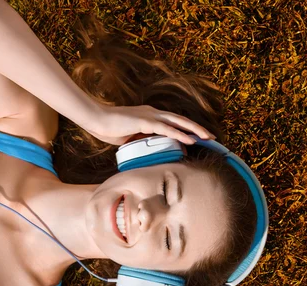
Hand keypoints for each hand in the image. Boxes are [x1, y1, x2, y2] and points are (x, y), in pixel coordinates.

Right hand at [84, 104, 215, 145]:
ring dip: (194, 130)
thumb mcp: (128, 137)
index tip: (198, 137)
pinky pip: (167, 129)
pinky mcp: (145, 122)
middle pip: (180, 120)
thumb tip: (145, 151)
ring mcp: (150, 116)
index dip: (186, 129)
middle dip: (197, 128)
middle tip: (211, 136)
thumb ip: (139, 141)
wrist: (95, 119)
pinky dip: (180, 134)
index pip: (172, 122)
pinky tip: (191, 140)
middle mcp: (153, 113)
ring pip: (178, 122)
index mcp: (149, 116)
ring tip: (207, 137)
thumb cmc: (108, 129)